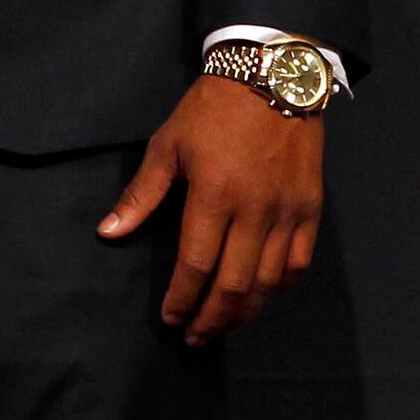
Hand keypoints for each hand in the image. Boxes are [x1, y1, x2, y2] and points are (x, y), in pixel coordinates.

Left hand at [99, 73, 327, 344]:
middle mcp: (255, 211)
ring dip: (245, 311)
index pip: (196, 265)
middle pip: (234, 284)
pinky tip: (261, 297)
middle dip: (212, 318)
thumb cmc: (211, 112)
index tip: (169, 319)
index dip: (182, 299)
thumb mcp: (167, 146)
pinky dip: (280, 286)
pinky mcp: (311, 209)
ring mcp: (288, 212)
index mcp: (214, 197)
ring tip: (223, 326)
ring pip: (269, 280)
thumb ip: (141, 195)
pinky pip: (298, 261)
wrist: (274, 80)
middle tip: (195, 339)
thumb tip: (108, 232)